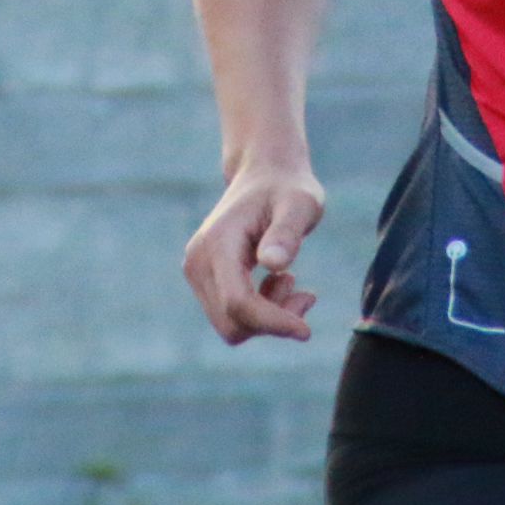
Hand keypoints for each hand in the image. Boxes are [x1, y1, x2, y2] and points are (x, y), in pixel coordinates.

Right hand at [184, 157, 322, 344]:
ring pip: (232, 325)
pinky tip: (280, 282)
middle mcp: (198, 262)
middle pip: (232, 323)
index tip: (306, 330)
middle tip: (306, 296)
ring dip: (268, 317)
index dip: (271, 322)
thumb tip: (272, 263)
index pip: (237, 302)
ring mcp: (197, 272)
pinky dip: (261, 313)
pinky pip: (231, 317)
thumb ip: (287, 232)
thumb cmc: (287, 188)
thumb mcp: (300, 204)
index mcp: (218, 243)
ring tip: (293, 282)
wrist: (265, 175)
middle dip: (272, 321)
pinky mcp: (205, 280)